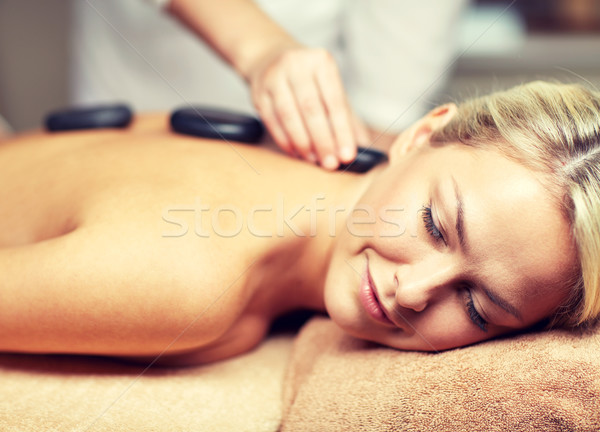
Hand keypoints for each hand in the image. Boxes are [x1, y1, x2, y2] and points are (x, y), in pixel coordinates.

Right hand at [247, 45, 368, 169]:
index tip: (348, 154)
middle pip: (311, 109)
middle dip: (323, 140)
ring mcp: (274, 77)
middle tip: (330, 163)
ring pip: (289, 116)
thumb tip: (365, 144)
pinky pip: (272, 121)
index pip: (335, 101)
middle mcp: (296, 65)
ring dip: (303, 143)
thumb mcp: (331, 89)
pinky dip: (285, 141)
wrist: (270, 58)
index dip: (342, 130)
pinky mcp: (258, 93)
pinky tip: (296, 152)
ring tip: (314, 159)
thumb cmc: (309, 79)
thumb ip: (348, 116)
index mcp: (321, 62)